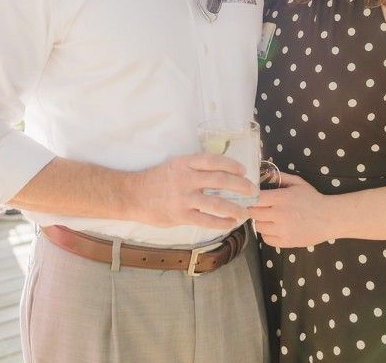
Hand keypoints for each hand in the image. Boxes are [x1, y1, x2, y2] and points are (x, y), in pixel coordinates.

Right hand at [128, 153, 256, 230]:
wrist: (134, 194)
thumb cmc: (156, 179)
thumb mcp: (174, 165)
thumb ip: (193, 167)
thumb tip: (218, 172)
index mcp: (185, 163)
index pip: (214, 160)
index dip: (231, 164)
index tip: (243, 170)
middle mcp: (186, 178)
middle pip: (220, 180)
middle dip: (241, 186)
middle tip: (252, 191)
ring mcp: (184, 197)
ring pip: (216, 202)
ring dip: (234, 208)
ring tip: (245, 212)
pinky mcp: (180, 215)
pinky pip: (205, 220)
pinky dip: (221, 223)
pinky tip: (229, 224)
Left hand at [249, 172, 331, 247]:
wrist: (328, 219)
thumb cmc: (312, 199)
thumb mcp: (298, 182)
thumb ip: (280, 177)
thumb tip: (265, 173)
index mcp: (281, 198)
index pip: (256, 199)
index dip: (250, 198)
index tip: (250, 198)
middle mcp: (279, 214)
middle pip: (254, 213)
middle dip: (254, 210)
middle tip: (259, 208)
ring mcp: (282, 230)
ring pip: (258, 227)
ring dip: (260, 222)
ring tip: (267, 218)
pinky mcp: (286, 242)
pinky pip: (266, 239)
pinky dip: (267, 234)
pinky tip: (273, 228)